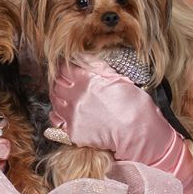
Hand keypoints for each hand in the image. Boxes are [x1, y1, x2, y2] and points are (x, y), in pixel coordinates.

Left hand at [49, 59, 192, 193]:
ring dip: (58, 96)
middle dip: (60, 81)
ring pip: (55, 101)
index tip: (68, 68)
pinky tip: (66, 113)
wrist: (138, 134)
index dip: (65, 67)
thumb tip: (85, 59)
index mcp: (87, 80)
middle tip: (66, 81)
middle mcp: (76, 97)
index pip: (64, 68)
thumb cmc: (135, 106)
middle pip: (57, 84)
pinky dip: (58, 115)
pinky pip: (56, 121)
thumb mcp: (120, 79)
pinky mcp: (73, 132)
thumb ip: (99, 68)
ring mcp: (73, 116)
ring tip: (66, 96)